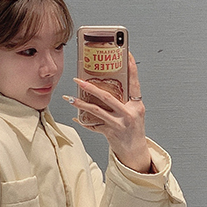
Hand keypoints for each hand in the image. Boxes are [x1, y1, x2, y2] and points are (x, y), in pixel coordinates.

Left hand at [64, 54, 152, 172]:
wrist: (135, 152)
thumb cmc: (134, 130)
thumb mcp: (135, 112)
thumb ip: (125, 100)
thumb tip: (107, 86)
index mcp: (136, 105)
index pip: (134, 83)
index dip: (131, 68)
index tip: (127, 54)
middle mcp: (128, 114)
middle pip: (107, 97)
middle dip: (90, 88)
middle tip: (78, 80)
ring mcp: (119, 124)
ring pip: (96, 111)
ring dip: (81, 104)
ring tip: (70, 98)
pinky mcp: (110, 133)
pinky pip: (93, 125)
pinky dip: (83, 121)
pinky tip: (75, 117)